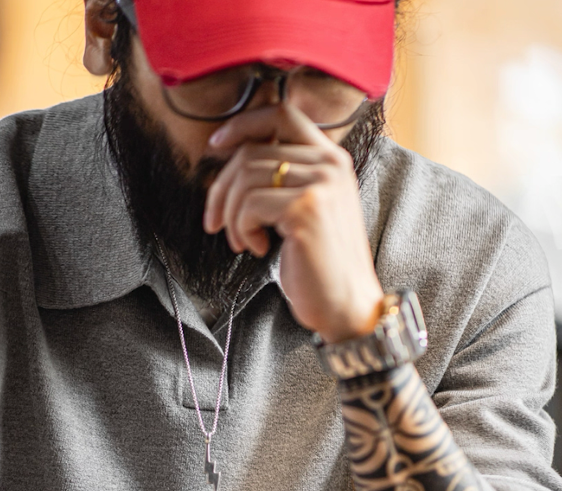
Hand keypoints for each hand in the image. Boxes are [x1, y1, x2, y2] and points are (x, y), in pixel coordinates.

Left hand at [203, 103, 383, 343]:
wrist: (346, 304)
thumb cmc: (319, 266)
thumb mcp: (305, 210)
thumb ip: (284, 179)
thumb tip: (231, 159)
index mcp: (331, 159)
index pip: (281, 114)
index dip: (243, 124)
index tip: (216, 144)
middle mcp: (329, 164)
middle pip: (252, 152)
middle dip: (222, 189)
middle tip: (215, 223)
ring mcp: (320, 184)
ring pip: (245, 178)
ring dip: (231, 216)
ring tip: (243, 241)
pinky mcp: (306, 210)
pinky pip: (249, 206)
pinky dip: (242, 230)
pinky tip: (259, 249)